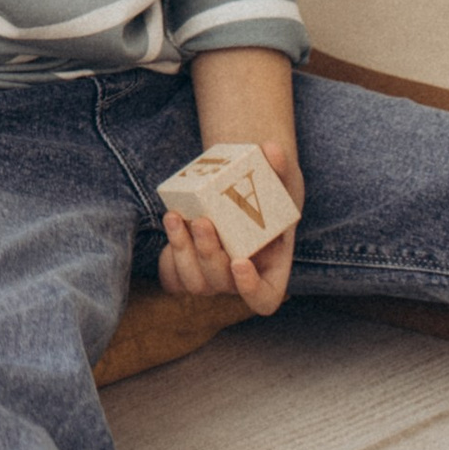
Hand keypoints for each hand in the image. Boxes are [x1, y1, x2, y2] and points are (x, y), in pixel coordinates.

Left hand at [158, 140, 303, 316]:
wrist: (243, 190)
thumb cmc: (268, 190)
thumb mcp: (279, 179)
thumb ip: (280, 167)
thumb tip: (271, 150)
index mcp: (271, 269)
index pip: (264, 299)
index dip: (252, 289)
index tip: (240, 261)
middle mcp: (239, 281)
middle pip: (222, 283)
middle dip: (208, 254)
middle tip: (203, 222)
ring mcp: (212, 278)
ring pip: (194, 283)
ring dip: (182, 252)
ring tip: (176, 217)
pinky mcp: (188, 268)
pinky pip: (173, 277)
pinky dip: (168, 256)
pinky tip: (172, 221)